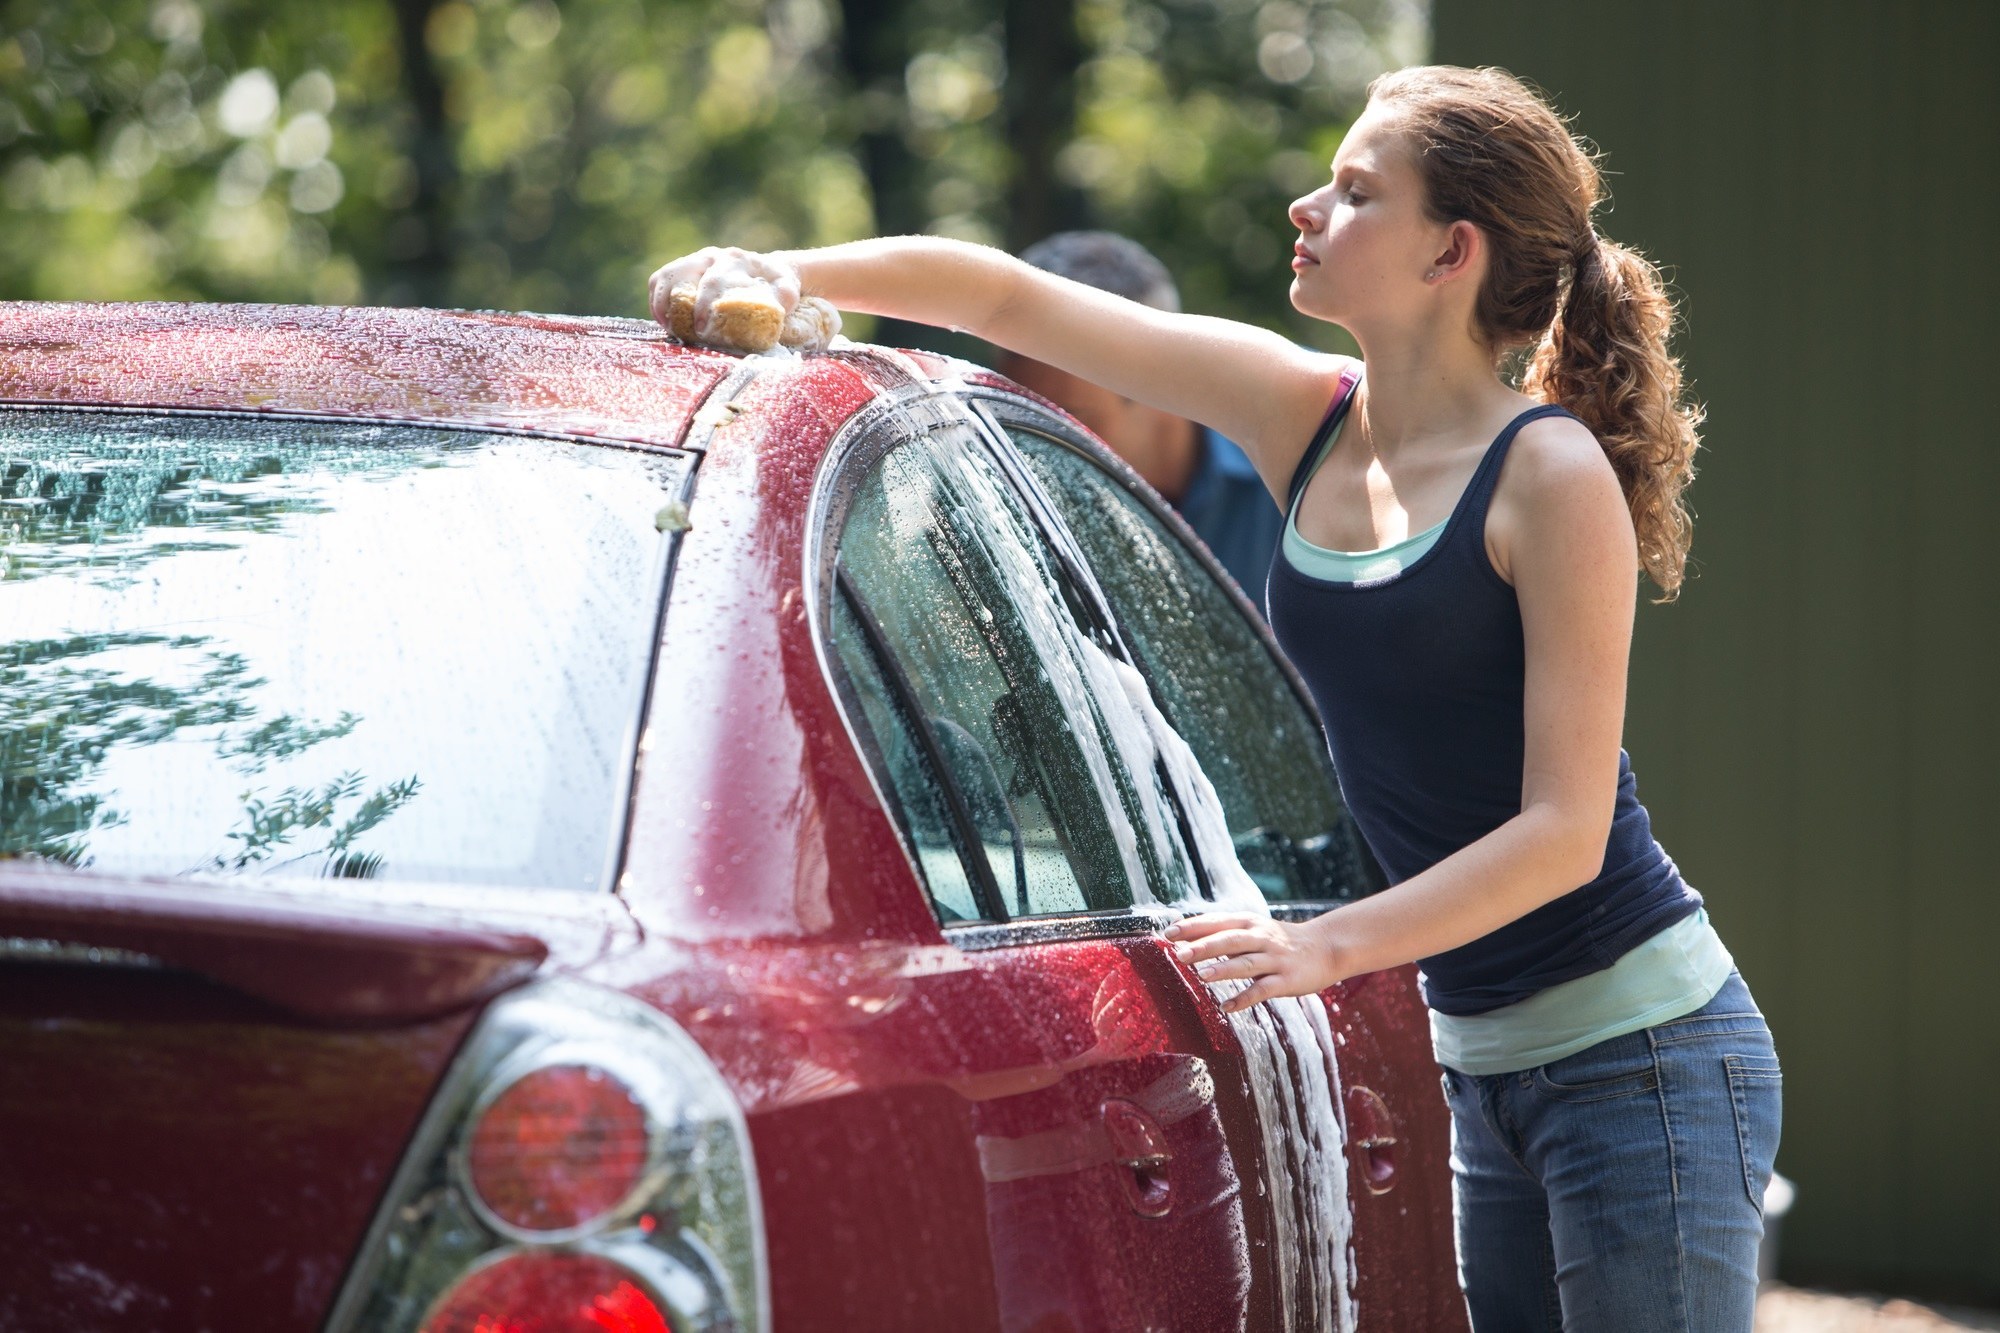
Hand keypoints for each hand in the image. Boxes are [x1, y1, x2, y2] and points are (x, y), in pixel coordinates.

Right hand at [646, 246, 833, 353]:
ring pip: (667, 275)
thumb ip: (784, 298)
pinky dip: (656, 299)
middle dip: (677, 305)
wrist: (768, 272)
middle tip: (678, 331)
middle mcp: (713, 256)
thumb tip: (777, 307)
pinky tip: (663, 320)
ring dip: (662, 302)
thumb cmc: (776, 287)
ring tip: (667, 327)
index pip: (714, 282)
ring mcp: (695, 260)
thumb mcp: (786, 291)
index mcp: (737, 261)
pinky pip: (660, 279)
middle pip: (683, 275)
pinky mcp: (684, 268)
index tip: (702, 328)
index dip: (704, 305)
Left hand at [1162, 911, 1349, 1014]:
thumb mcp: (1254, 928)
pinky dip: (1244, 998)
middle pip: (1229, 941)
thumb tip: (1183, 935)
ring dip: (1223, 969)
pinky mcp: (1286, 980)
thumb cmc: (1280, 940)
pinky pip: (1263, 990)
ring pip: (1246, 963)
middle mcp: (1261, 938)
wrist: (1325, 948)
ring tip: (1201, 976)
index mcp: (1250, 923)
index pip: (1217, 922)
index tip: (1168, 933)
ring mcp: (1274, 959)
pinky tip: (1227, 1007)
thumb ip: (1223, 932)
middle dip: (1204, 947)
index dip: (1193, 927)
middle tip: (1179, 954)